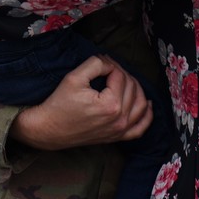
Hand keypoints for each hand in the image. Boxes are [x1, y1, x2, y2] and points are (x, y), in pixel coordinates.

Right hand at [10, 55, 152, 150]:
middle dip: (121, 73)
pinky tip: (148, 105)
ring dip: (137, 89)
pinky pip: (140, 128)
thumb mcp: (75, 77)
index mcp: (111, 105)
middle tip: (108, 67)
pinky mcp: (116, 137)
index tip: (100, 61)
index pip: (120, 76)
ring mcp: (120, 130)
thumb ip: (96, 64)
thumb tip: (109, 62)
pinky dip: (147, 116)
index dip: (111, 64)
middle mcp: (119, 119)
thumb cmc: (60, 103)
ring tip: (126, 78)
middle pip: (131, 87)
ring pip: (141, 105)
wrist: (49, 129)